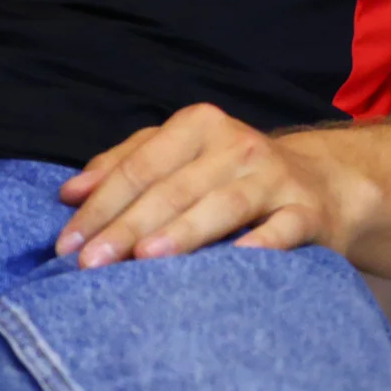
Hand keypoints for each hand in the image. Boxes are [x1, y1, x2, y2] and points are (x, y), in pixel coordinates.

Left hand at [55, 103, 366, 266]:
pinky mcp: (307, 211)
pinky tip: (234, 260)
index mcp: (200, 126)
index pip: (141, 165)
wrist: (323, 185)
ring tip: (145, 258)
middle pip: (174, 188)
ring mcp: (276, 177)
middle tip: (89, 264)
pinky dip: (261, 243)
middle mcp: (239, 145)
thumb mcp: (180, 158)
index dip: (101, 204)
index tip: (67, 244)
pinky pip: (283, 228)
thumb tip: (69, 192)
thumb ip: (125, 166)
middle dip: (128, 226)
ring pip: (223, 205)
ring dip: (183, 231)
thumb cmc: (231, 177)